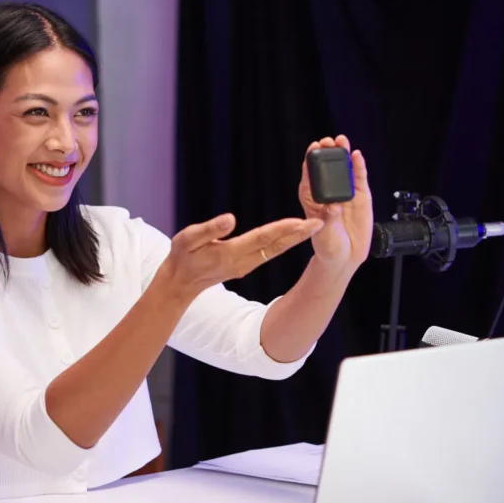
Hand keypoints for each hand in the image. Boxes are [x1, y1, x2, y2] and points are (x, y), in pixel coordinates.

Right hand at [154, 213, 323, 302]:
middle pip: (277, 245)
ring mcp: (246, 265)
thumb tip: (231, 219)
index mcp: (231, 254)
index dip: (284, 229)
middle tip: (323, 221)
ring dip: (296, 237)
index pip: (263, 238)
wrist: (180, 284)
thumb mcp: (187, 240)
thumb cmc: (181, 258)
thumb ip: (209, 230)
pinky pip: (270, 250)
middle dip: (300, 234)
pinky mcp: (245, 264)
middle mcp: (244, 261)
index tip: (304, 221)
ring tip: (315, 225)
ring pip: (276, 249)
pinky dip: (284, 240)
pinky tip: (295, 233)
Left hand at [298, 135, 372, 270]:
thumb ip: (328, 217)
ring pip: (344, 170)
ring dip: (343, 154)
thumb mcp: (323, 232)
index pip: (310, 175)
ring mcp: (345, 193)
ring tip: (342, 141)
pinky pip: (359, 179)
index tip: (313, 147)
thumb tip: (333, 205)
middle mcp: (328, 192)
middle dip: (327, 152)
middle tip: (328, 141)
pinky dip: (359, 167)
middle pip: (327, 168)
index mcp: (312, 198)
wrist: (345, 256)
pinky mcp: (360, 197)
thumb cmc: (327, 244)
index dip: (311, 159)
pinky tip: (357, 156)